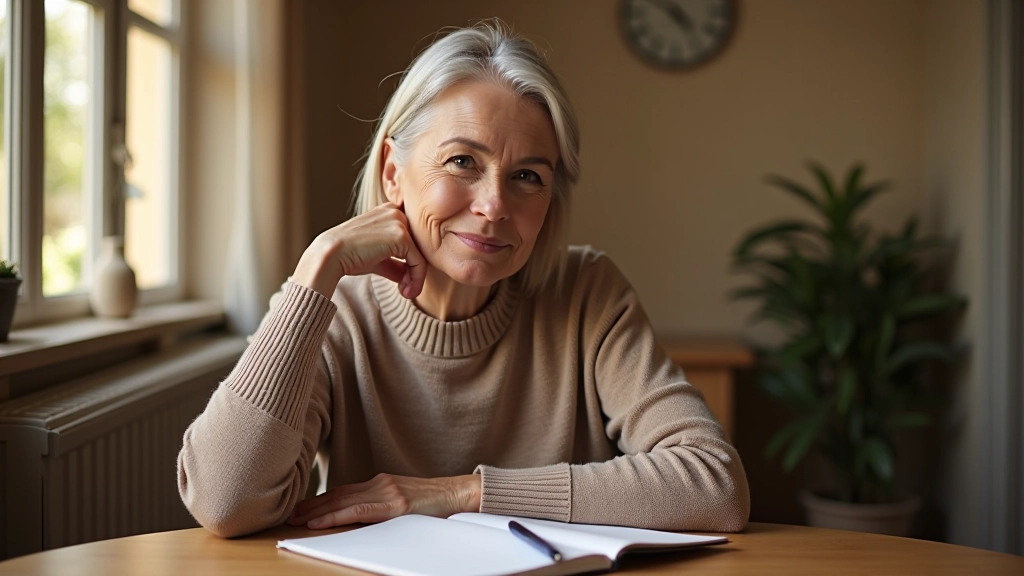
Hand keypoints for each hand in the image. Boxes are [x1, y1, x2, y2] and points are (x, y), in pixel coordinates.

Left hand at [286, 473, 481, 528]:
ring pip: (343, 502)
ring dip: (316, 512)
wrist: (459, 494)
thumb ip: (381, 504)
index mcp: (381, 483)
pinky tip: (320, 521)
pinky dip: (336, 516)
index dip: (320, 500)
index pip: (343, 491)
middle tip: (289, 514)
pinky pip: (359, 511)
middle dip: (311, 506)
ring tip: (297, 519)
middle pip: (338, 495)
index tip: (301, 508)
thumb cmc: (434, 502)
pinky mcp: (396, 505)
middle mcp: (380, 484)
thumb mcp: (403, 500)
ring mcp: (387, 492)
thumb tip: (358, 515)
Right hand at [291, 203, 427, 299]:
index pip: (411, 239)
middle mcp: (395, 212)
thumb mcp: (376, 258)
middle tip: (405, 290)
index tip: (403, 283)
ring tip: (406, 293)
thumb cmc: (349, 257)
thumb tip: (409, 278)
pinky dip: (416, 279)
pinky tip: (405, 292)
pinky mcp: (401, 236)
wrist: (330, 256)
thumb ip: (395, 263)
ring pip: (421, 255)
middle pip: (419, 246)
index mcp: (388, 212)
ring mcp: (399, 222)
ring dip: (416, 278)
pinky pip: (419, 261)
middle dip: (415, 271)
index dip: (410, 261)